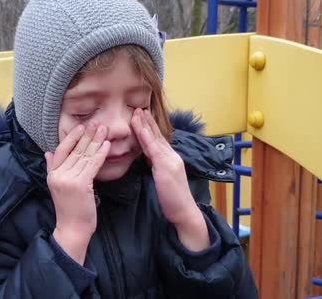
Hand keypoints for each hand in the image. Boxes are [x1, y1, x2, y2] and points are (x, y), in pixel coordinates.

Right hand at [45, 121, 109, 263]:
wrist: (72, 228)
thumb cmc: (69, 208)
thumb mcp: (57, 186)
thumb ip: (52, 168)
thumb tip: (48, 152)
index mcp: (52, 173)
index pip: (62, 149)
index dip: (72, 137)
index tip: (82, 126)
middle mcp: (59, 174)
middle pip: (75, 150)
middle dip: (87, 135)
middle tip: (97, 122)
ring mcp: (69, 179)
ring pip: (85, 156)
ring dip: (96, 141)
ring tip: (104, 130)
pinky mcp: (80, 185)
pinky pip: (92, 165)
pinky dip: (100, 154)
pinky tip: (107, 146)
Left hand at [131, 108, 208, 250]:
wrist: (184, 212)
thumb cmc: (173, 200)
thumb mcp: (164, 179)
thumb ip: (158, 167)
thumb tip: (150, 160)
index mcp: (170, 159)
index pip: (158, 140)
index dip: (150, 128)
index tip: (141, 116)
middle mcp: (172, 156)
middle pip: (157, 135)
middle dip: (147, 121)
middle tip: (137, 107)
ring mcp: (170, 160)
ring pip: (155, 139)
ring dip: (145, 124)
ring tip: (136, 112)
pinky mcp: (166, 167)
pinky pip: (154, 149)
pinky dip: (147, 137)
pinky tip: (141, 128)